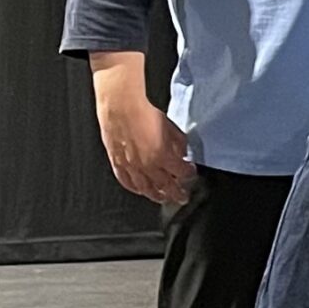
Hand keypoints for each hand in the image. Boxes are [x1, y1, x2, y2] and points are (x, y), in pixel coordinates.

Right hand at [91, 55, 191, 204]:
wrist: (121, 108)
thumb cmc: (144, 114)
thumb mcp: (171, 127)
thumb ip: (179, 143)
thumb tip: (183, 153)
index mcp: (163, 156)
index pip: (181, 172)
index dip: (188, 174)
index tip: (191, 174)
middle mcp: (147, 165)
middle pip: (165, 186)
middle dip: (176, 193)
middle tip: (182, 197)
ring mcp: (131, 166)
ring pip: (146, 188)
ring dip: (157, 196)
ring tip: (163, 199)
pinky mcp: (118, 163)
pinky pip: (127, 182)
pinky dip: (135, 188)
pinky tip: (140, 190)